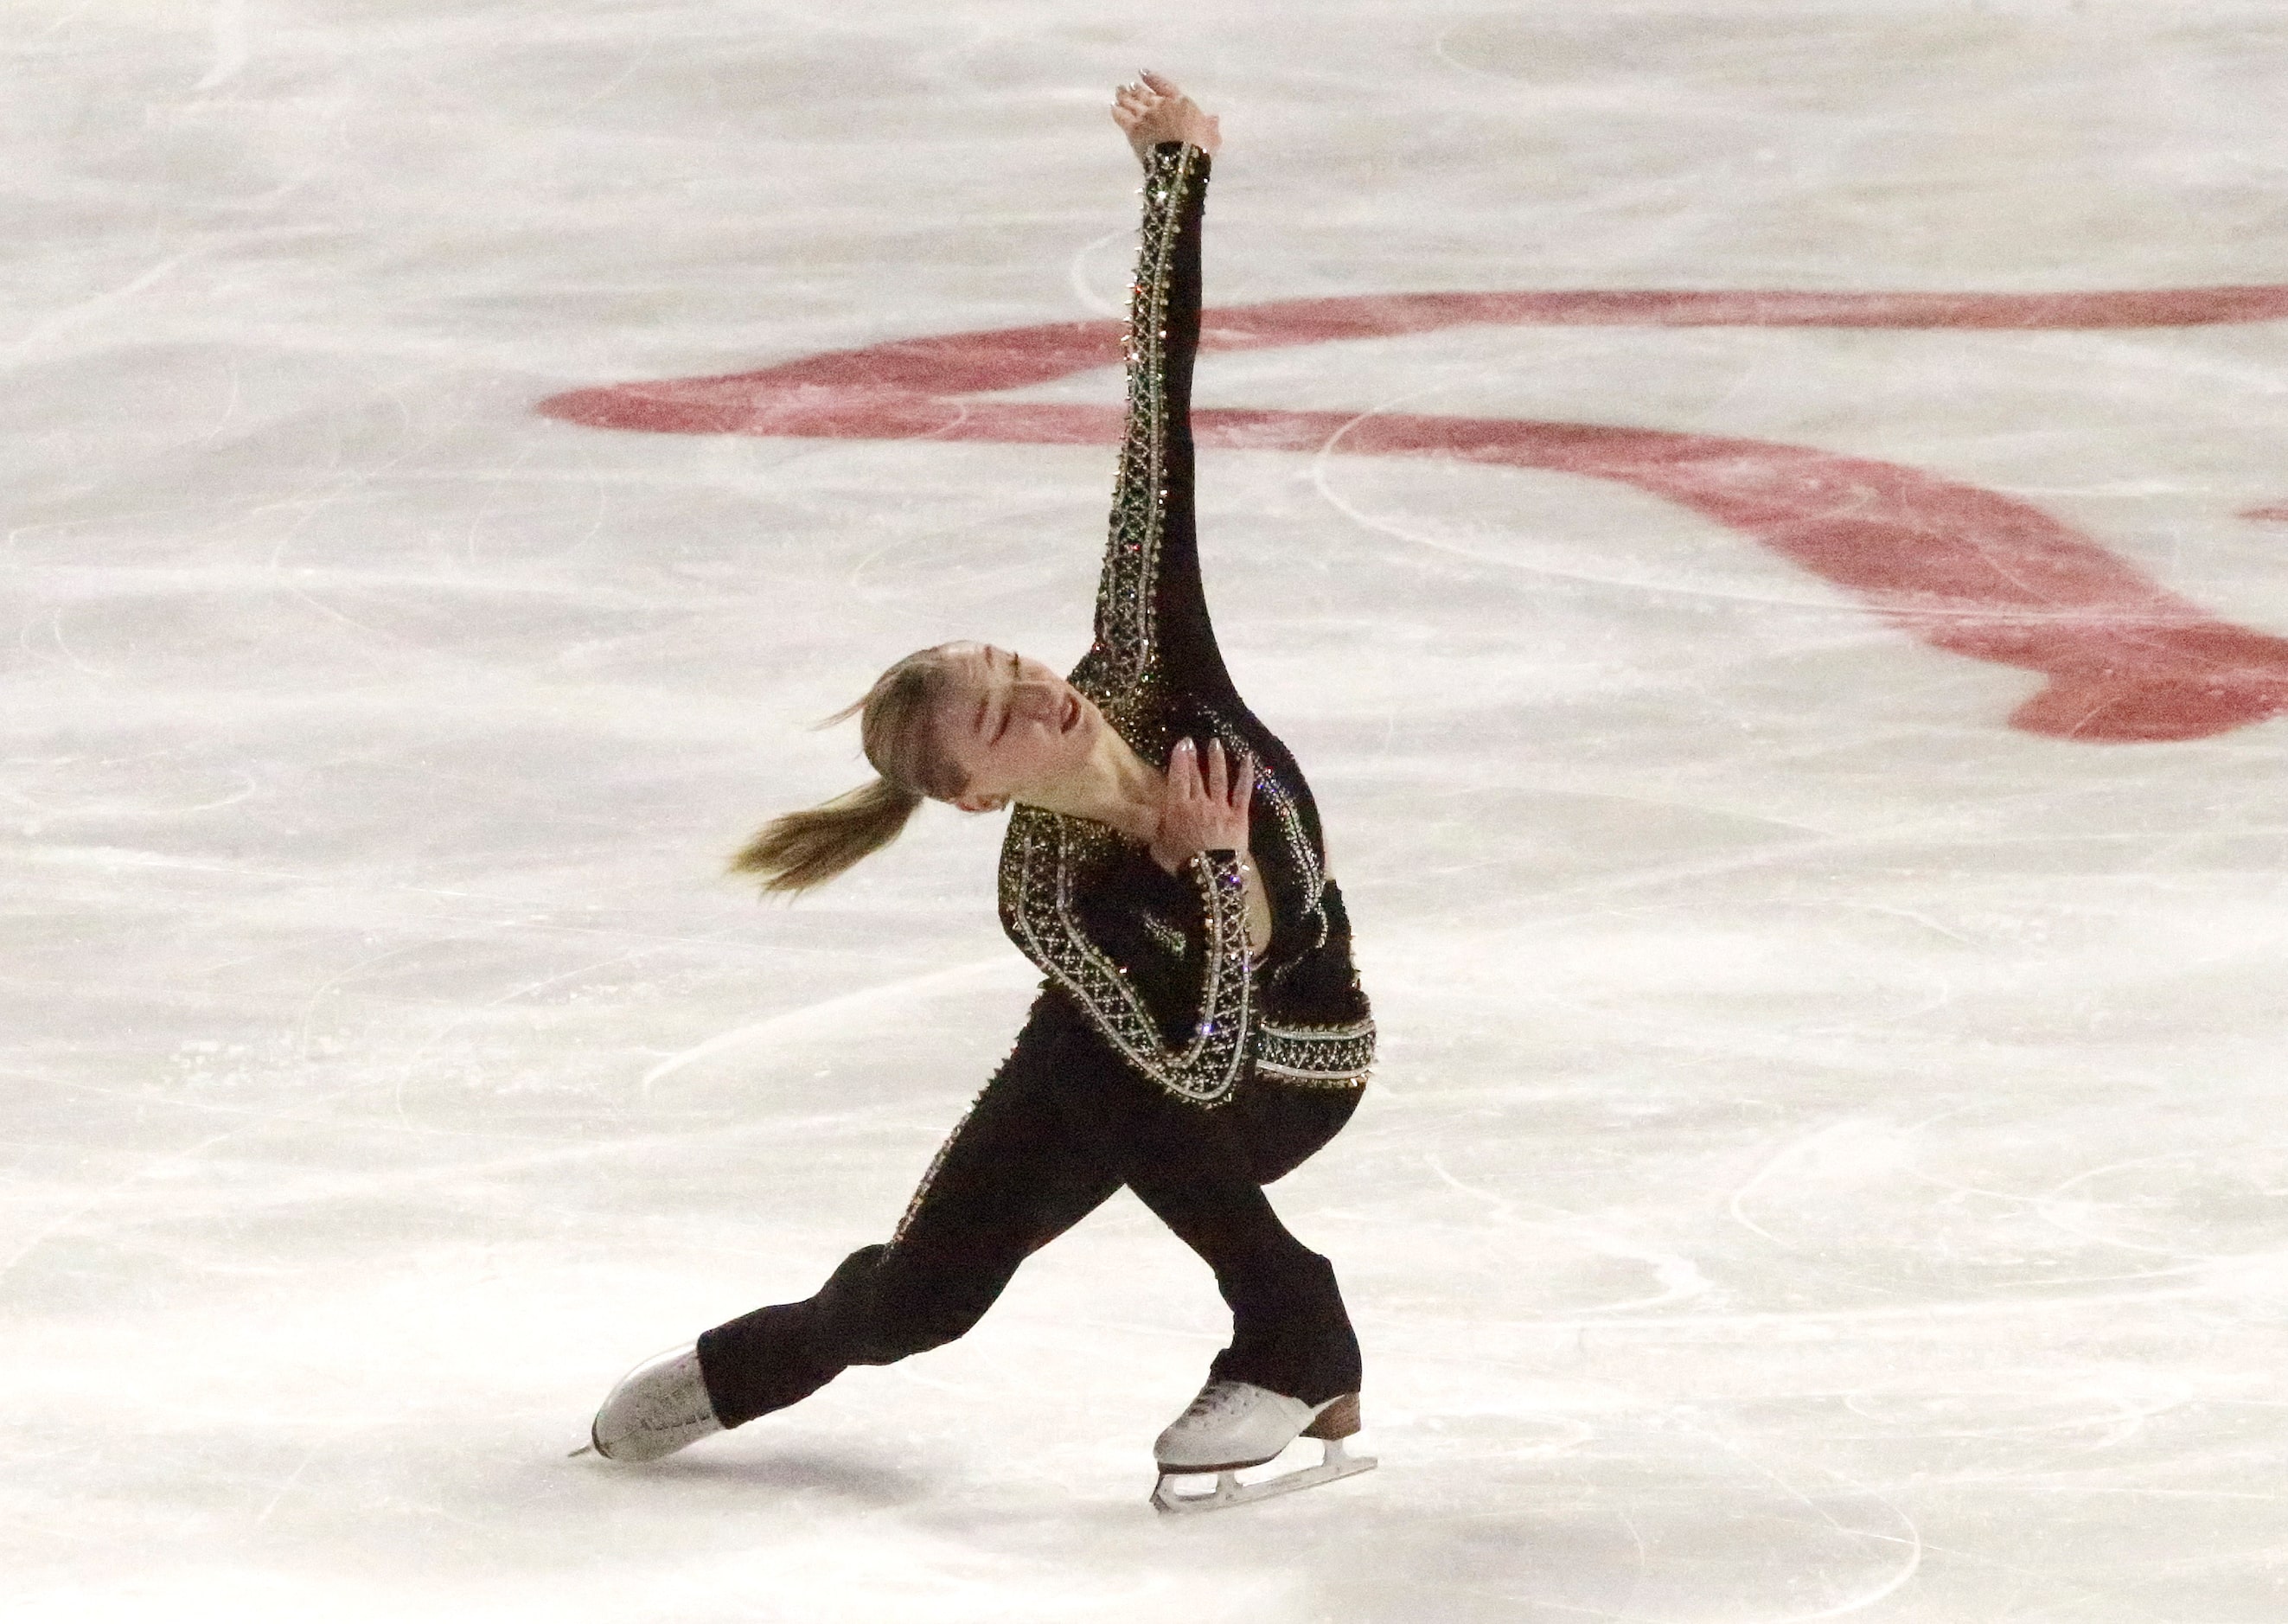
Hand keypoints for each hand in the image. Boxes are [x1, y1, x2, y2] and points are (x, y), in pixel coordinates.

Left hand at [1110, 71, 1220, 168]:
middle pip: (1144, 94)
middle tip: (1128, 86)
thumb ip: (1210, 125)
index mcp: (1180, 102)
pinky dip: (1116, 110)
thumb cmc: (1200, 148)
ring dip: (1124, 96)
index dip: (1152, 79)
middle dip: (1135, 89)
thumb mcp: (1211, 136)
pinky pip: (1121, 115)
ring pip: (1131, 102)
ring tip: (1118, 92)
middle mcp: (1160, 105)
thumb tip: (1214, 118)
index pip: (1163, 86)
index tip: (1143, 73)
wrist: (1181, 160)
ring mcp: (1146, 116)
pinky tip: (1113, 106)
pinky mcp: (1134, 129)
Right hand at [1150, 737, 1252, 873]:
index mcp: (1178, 808)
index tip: (1181, 744)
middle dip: (1193, 757)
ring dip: (1217, 759)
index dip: (1179, 759)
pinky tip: (1248, 759)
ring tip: (1215, 743)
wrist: (1209, 874)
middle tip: (1192, 741)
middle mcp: (1199, 802)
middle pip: (1196, 776)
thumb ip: (1155, 830)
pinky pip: (1243, 792)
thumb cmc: (1181, 863)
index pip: (1178, 778)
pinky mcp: (1239, 816)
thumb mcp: (1158, 846)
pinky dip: (1246, 775)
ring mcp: (1221, 807)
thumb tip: (1147, 821)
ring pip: (1219, 778)